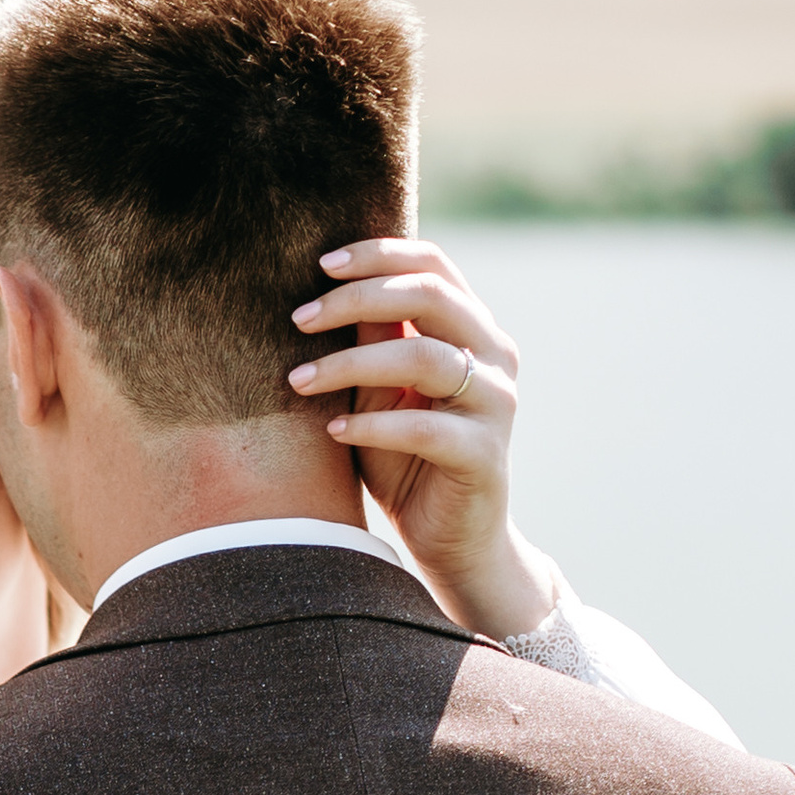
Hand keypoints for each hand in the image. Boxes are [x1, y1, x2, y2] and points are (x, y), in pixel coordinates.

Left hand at [287, 238, 557, 642]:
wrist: (450, 540)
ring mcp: (495, 403)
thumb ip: (369, 342)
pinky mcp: (484, 453)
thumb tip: (332, 287)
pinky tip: (332, 429)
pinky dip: (371, 425)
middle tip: (299, 318)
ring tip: (299, 381)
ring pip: (424, 357)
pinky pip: (423, 428)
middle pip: (430, 295)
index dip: (378, 254)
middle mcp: (493, 355)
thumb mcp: (377, 392)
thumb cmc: (405, 460)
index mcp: (472, 329)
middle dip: (357, 299)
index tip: (319, 265)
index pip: (432, 265)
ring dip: (351, 363)